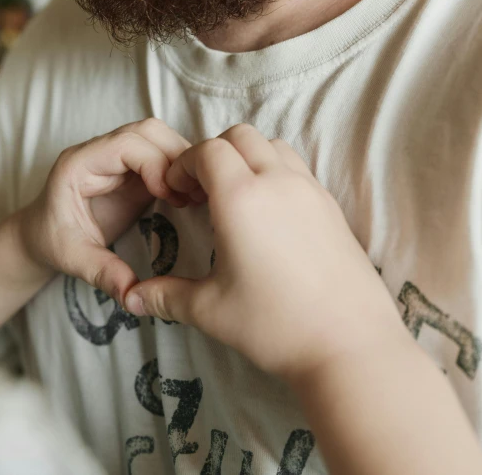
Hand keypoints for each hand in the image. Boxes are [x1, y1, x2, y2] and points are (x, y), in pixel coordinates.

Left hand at [20, 118, 191, 303]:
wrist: (40, 237)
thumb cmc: (51, 242)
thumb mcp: (73, 260)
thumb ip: (102, 272)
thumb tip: (133, 294)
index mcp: (79, 164)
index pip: (125, 144)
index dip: (154, 163)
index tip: (171, 195)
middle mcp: (99, 152)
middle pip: (147, 131)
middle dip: (176, 156)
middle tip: (191, 193)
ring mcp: (117, 158)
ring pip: (159, 137)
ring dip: (182, 160)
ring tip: (194, 195)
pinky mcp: (133, 168)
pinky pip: (163, 155)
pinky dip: (181, 169)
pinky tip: (190, 195)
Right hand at [123, 124, 403, 380]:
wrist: (349, 345)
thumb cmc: (275, 325)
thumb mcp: (210, 310)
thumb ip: (165, 296)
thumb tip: (132, 299)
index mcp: (242, 198)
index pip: (208, 150)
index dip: (185, 163)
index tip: (177, 191)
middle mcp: (278, 182)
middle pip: (241, 136)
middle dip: (214, 153)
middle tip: (202, 192)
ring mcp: (310, 191)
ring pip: (274, 146)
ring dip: (248, 157)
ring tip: (236, 198)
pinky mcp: (331, 207)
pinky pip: (298, 168)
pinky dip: (276, 172)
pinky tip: (268, 216)